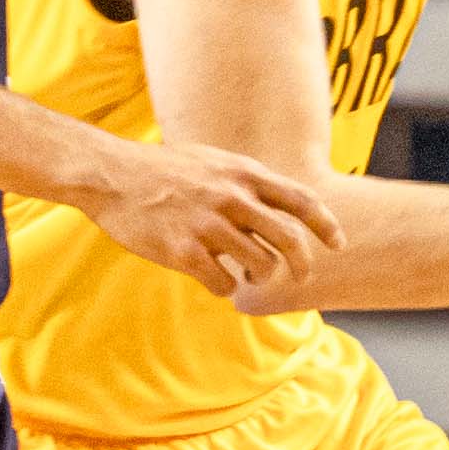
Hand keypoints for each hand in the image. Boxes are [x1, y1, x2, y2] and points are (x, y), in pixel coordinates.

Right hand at [87, 137, 343, 299]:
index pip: (301, 200)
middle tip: (299, 277)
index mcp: (243, 174)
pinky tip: (213, 278)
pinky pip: (223, 283)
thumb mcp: (212, 162)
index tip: (338, 244)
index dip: (326, 225)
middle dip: (301, 265)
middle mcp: (232, 197)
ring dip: (257, 277)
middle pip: (289, 240)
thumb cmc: (162, 170)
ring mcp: (208, 224)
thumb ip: (246, 182)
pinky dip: (225, 287)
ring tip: (245, 275)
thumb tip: (278, 207)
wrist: (110, 175)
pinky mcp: (184, 250)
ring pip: (260, 266)